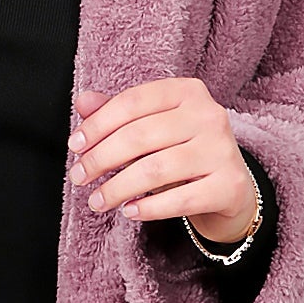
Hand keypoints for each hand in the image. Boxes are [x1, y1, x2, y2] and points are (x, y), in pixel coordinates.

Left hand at [67, 79, 258, 242]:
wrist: (229, 187)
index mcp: (187, 91)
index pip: (132, 102)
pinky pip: (179, 199)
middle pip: (140, 136)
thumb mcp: (150, 127)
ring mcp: (222, 150)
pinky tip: (129, 211)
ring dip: (117, 188)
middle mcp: (209, 115)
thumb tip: (83, 102)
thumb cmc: (181, 151)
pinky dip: (148, 208)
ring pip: (155, 170)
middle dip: (100, 159)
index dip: (97, 125)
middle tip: (78, 177)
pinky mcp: (229, 185)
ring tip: (97, 201)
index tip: (74, 147)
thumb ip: (117, 114)